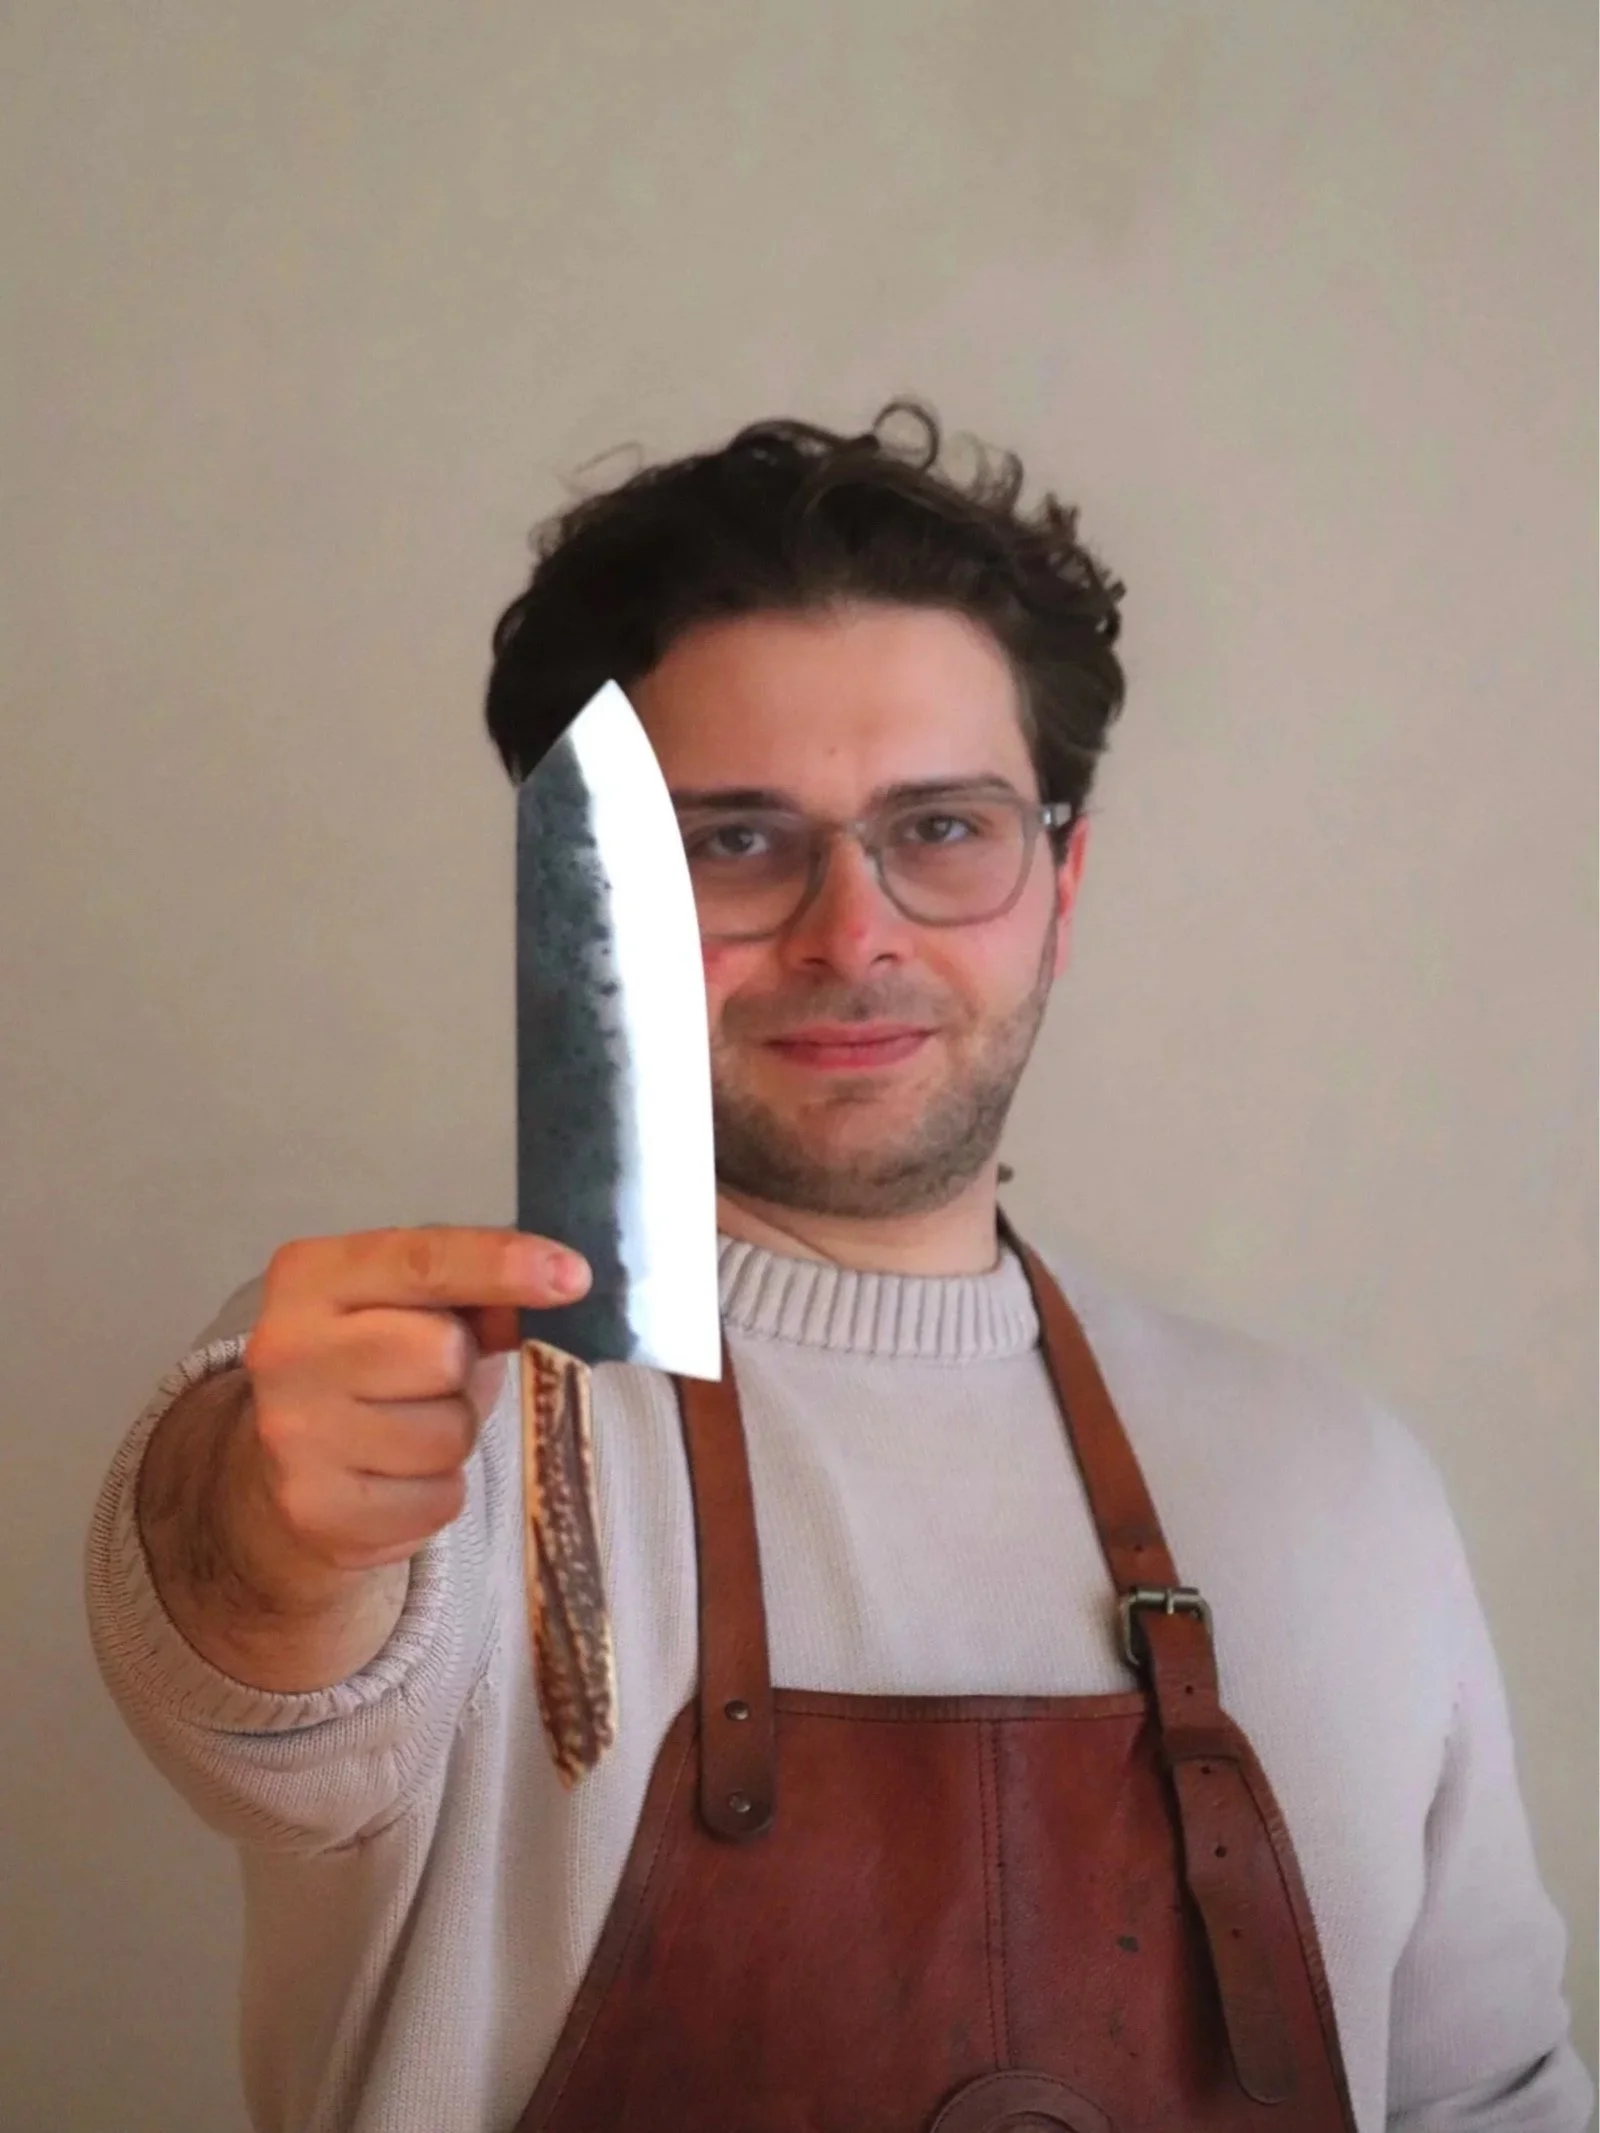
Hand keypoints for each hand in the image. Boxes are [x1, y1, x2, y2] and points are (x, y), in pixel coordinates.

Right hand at [241, 1226, 589, 1573]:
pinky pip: (438, 1499)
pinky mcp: (316, 1509)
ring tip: (411, 1423)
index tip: (573, 1275)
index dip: (501, 1266)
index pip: (422, 1262)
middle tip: (434, 1375)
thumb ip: (475, 1289)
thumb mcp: (414, 1305)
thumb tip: (559, 1284)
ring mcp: (294, 1435)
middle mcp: (286, 1350)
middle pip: (442, 1354)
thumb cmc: (374, 1361)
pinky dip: (438, 1489)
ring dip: (453, 1432)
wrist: (291, 1459)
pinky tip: (397, 1473)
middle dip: (461, 1366)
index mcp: (310, 1275)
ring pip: (447, 1435)